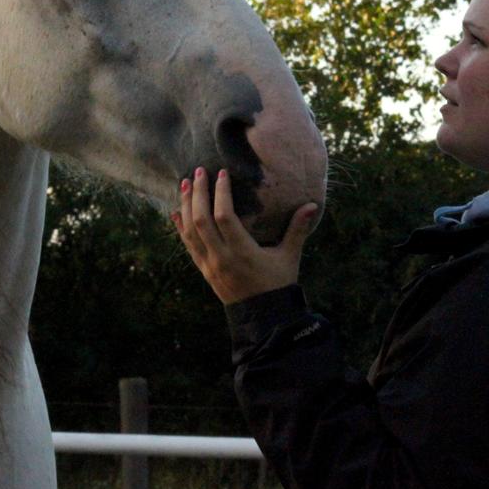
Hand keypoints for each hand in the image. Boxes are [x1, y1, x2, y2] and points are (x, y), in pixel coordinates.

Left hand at [174, 166, 317, 304]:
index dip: (220, 193)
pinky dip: (181, 227)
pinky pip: (187, 245)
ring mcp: (209, 265)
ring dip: (185, 206)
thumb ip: (297, 229)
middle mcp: (221, 258)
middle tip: (198, 171)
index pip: (224, 217)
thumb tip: (312, 205)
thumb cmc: (278, 283)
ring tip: (184, 184)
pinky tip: (176, 212)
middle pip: (201, 220)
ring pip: (190, 231)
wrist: (263, 317)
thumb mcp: (290, 256)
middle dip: (197, 193)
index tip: (221, 173)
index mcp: (242, 252)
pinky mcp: (204, 271)